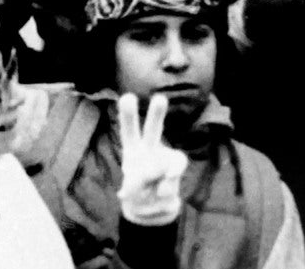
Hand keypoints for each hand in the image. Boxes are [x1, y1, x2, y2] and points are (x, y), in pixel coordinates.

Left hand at [116, 93, 188, 226]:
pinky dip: (164, 193)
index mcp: (134, 149)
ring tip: (159, 189)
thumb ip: (138, 187)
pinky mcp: (177, 176)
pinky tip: (160, 195)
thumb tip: (161, 187)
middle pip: (154, 131)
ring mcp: (166, 162)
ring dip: (169, 175)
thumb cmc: (137, 192)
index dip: (128, 115)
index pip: (130, 130)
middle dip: (157, 115)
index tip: (127, 97)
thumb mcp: (130, 191)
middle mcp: (151, 150)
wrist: (153, 208)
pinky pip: (173, 183)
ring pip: (174, 159)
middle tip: (160, 99)